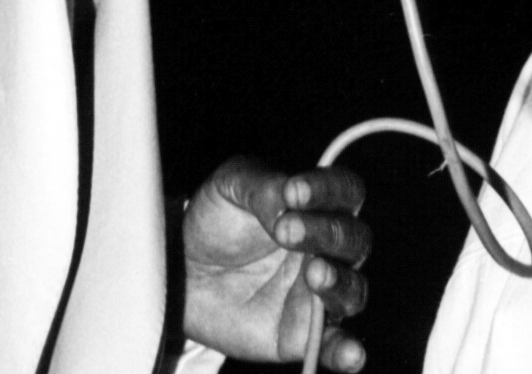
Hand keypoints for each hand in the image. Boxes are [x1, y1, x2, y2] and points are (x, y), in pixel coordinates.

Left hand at [182, 155, 370, 370]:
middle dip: (325, 232)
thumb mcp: (231, 185)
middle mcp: (327, 249)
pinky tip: (351, 354)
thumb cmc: (219, 218)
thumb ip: (263, 187)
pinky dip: (347, 351)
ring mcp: (319, 293)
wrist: (186, 266)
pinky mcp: (303, 333)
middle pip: (354, 240)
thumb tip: (288, 205)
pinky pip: (336, 346)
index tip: (293, 191)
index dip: (328, 188)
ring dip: (339, 283)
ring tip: (314, 275)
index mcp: (316, 205)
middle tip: (285, 231)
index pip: (345, 191)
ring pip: (352, 290)